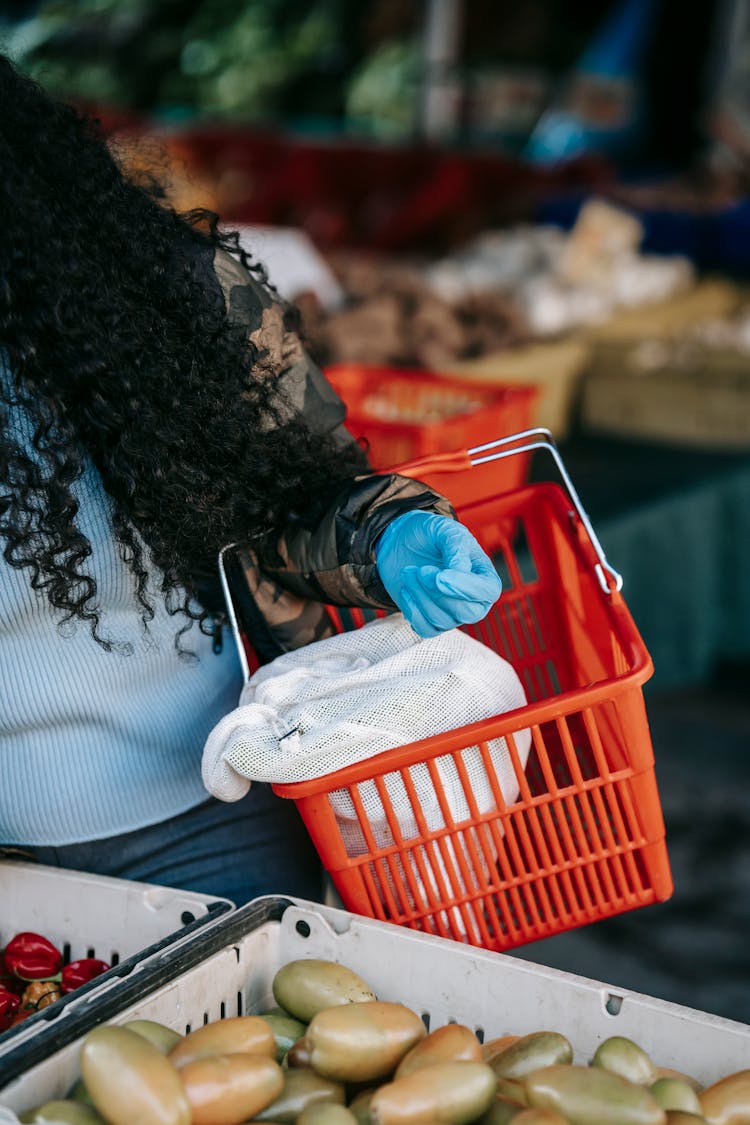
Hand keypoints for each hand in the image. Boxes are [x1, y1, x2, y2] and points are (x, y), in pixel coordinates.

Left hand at [375, 510, 501, 637]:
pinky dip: (412, 610)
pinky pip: (425, 629)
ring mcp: (453, 614)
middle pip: (467, 612)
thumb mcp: (446, 531)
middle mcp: (474, 600)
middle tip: (420, 570)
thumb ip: (456, 548)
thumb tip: (460, 571)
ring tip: (408, 572)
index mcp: (484, 576)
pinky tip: (406, 590)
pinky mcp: (432, 622)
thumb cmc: (431, 536)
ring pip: (442, 620)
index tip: (439, 576)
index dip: (464, 587)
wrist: (402, 543)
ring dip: (420, 596)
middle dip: (438, 592)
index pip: (487, 591)